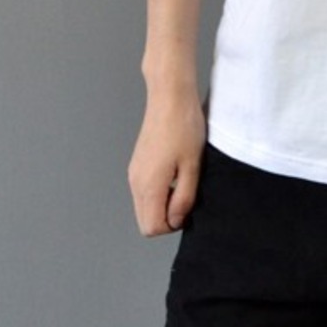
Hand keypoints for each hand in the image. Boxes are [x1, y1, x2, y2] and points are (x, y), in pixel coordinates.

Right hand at [127, 86, 207, 237]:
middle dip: (166, 219)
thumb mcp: (192, 166)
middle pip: (144, 222)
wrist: (170, 98)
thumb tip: (176, 220)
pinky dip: (158, 194)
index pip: (152, 227)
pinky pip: (143, 193)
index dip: (173, 225)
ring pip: (143, 207)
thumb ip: (184, 198)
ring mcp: (134, 173)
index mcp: (149, 185)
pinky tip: (174, 174)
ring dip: (162, 205)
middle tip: (185, 197)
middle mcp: (135, 182)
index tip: (188, 207)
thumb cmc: (184, 128)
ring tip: (182, 182)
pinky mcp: (136, 165)